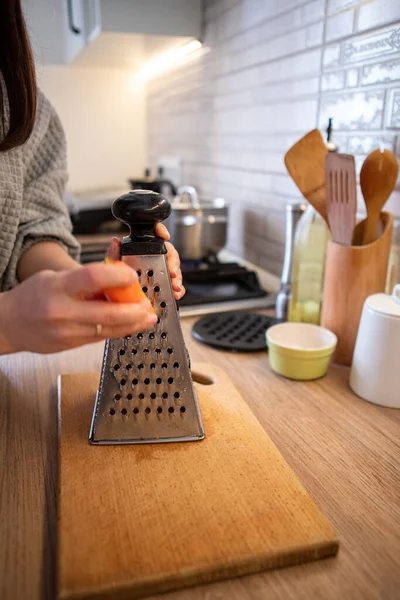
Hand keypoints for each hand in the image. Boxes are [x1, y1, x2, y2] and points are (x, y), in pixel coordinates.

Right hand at [0, 263, 157, 353]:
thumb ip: (87, 273)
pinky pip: (101, 338)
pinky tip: (130, 325)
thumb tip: (118, 259)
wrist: (10, 324)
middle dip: (134, 310)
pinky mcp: (72, 345)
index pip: (93, 277)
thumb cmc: (34, 295)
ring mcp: (67, 332)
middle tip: (148, 304)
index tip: (132, 275)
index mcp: (58, 287)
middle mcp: (62, 311)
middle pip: (108, 312)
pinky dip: (119, 331)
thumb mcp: (57, 276)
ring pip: (109, 330)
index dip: (118, 275)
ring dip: (133, 324)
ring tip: (147, 317)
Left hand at [106, 223, 184, 300]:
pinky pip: (175, 287)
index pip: (153, 237)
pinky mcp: (163, 288)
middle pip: (169, 255)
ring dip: (177, 278)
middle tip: (172, 271)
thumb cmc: (112, 283)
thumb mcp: (111, 268)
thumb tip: (116, 241)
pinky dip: (178, 290)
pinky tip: (175, 294)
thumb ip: (113, 254)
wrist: (112, 301)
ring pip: (174, 271)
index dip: (160, 231)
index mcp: (141, 252)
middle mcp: (152, 261)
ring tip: (174, 286)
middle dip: (173, 262)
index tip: (164, 236)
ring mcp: (158, 274)